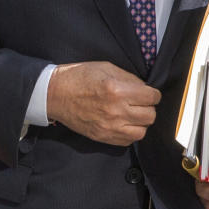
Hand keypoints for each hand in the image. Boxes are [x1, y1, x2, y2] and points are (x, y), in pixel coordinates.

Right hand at [46, 61, 160, 145]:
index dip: (153, 93)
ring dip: (140, 122)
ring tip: (133, 114)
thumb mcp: (106, 67)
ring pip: (142, 132)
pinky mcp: (102, 137)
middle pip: (150, 116)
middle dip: (148, 107)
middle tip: (140, 102)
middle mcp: (116, 111)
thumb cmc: (79, 77)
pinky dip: (129, 133)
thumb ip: (128, 78)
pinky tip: (123, 123)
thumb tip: (144, 88)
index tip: (149, 93)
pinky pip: (127, 141)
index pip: (151, 97)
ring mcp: (109, 127)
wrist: (55, 94)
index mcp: (117, 90)